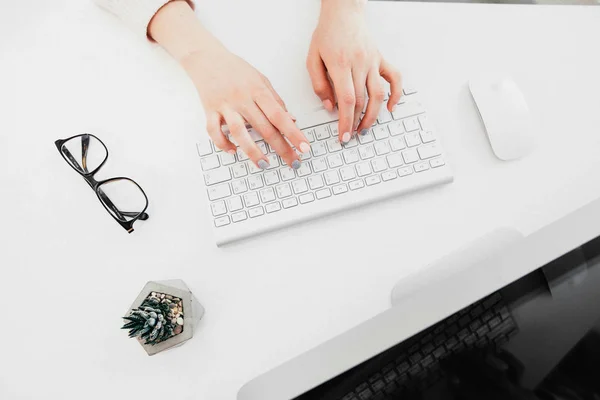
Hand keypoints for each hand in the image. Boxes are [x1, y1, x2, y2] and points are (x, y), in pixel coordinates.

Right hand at [182, 46, 308, 168]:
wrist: (206, 57)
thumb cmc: (236, 69)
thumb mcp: (261, 80)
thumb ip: (275, 100)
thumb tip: (291, 120)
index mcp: (258, 90)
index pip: (280, 116)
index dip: (293, 133)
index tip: (304, 147)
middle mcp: (242, 98)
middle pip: (264, 127)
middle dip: (281, 148)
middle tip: (293, 162)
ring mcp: (225, 105)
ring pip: (239, 131)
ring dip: (252, 151)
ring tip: (264, 164)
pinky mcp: (209, 110)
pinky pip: (214, 130)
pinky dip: (223, 143)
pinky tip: (233, 151)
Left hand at [307, 0, 401, 142]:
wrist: (343, 12)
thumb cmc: (327, 35)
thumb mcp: (312, 59)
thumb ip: (319, 85)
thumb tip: (330, 107)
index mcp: (340, 64)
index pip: (347, 100)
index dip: (346, 121)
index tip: (343, 136)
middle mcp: (360, 63)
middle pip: (362, 101)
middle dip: (356, 123)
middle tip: (350, 136)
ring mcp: (373, 61)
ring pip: (378, 94)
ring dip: (373, 115)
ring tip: (364, 128)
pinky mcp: (381, 59)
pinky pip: (394, 78)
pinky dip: (396, 94)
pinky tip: (391, 108)